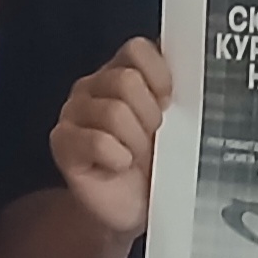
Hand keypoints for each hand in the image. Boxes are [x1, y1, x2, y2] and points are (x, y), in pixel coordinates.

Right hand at [49, 38, 171, 240]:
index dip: (159, 74)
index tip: (171, 101)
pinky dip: (116, 157)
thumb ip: (182, 93)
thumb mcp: (180, 122)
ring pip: (113, 112)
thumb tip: (195, 75)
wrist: (136, 208)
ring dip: (135, 141)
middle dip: (150, 115)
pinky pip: (95, 141)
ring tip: (137, 156)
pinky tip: (118, 166)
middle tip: (155, 138)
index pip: (137, 49)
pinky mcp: (62, 143)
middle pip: (126, 81)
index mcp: (125, 71)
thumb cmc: (161, 162)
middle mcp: (95, 86)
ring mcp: (74, 112)